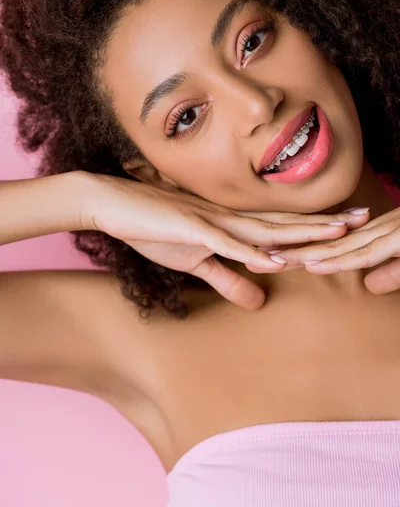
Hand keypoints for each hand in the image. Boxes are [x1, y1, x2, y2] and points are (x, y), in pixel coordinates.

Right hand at [82, 174, 369, 308]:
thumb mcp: (196, 264)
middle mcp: (230, 220)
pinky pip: (226, 244)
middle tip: (364, 221)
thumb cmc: (156, 230)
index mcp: (233, 226)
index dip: (315, 230)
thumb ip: (228, 280)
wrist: (115, 206)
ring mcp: (212, 222)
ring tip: (337, 235)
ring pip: (265, 231)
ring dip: (301, 234)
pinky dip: (252, 253)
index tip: (349, 229)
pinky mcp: (190, 230)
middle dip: (325, 225)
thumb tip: (258, 301)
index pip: (282, 229)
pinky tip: (277, 259)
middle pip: (285, 224)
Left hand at [271, 207, 399, 293]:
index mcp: (381, 231)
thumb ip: (391, 272)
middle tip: (258, 253)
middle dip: (292, 247)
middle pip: (329, 240)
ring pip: (339, 246)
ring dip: (305, 253)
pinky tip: (311, 265)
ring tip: (273, 258)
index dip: (305, 246)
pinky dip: (337, 260)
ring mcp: (390, 233)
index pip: (335, 241)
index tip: (275, 252)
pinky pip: (364, 254)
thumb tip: (369, 284)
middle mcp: (380, 229)